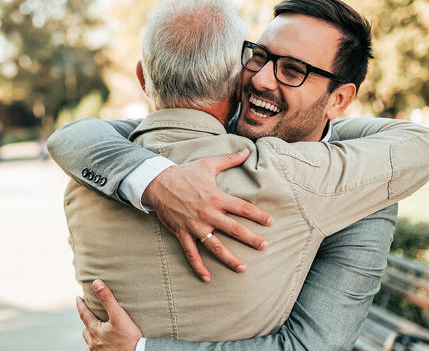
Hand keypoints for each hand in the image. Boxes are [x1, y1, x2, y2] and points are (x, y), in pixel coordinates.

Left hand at [76, 280, 142, 350]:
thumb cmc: (129, 338)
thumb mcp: (119, 316)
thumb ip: (107, 299)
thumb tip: (96, 283)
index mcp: (94, 330)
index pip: (83, 314)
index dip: (80, 304)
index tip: (78, 298)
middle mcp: (92, 342)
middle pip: (85, 328)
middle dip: (86, 319)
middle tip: (89, 312)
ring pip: (89, 340)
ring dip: (90, 333)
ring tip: (96, 328)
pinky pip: (94, 350)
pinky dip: (95, 344)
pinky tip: (101, 343)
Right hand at [141, 149, 271, 281]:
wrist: (158, 183)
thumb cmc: (185, 173)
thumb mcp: (208, 164)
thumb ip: (229, 160)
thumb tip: (246, 150)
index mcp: (216, 197)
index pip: (242, 208)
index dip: (258, 215)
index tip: (270, 222)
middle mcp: (208, 213)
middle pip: (234, 229)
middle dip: (251, 239)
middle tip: (264, 246)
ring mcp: (195, 225)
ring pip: (215, 246)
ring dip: (229, 258)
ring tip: (243, 268)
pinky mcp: (183, 233)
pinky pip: (191, 253)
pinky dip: (199, 266)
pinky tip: (207, 278)